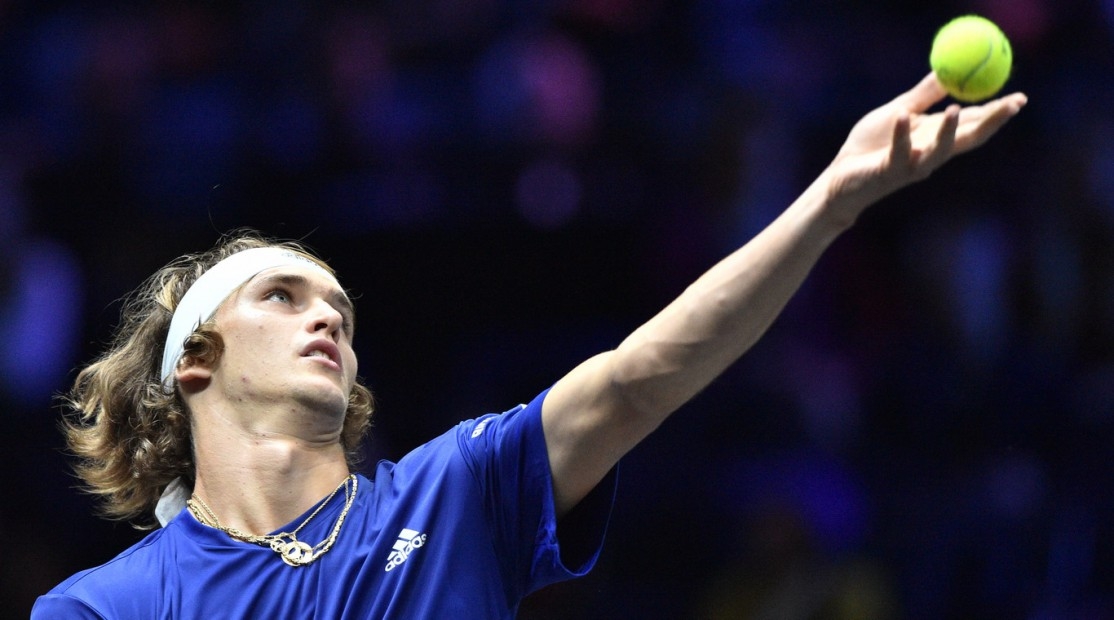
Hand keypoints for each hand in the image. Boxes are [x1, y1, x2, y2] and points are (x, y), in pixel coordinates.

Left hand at [823, 72, 1027, 220]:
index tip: (1020, 98)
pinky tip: (903, 116)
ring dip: (948, 131)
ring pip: (938, 152)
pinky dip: (900, 134)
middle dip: (991, 123)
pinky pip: (897, 153)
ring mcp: (911, 165)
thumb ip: (922, 97)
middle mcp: (930, 154)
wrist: (840, 176)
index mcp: (934, 138)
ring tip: (958, 109)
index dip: (997, 113)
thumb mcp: (898, 112)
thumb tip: (946, 72)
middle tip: (1011, 105)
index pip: (973, 125)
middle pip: (968, 139)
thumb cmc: (869, 146)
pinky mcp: (888, 172)